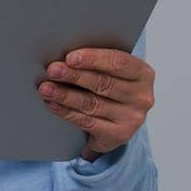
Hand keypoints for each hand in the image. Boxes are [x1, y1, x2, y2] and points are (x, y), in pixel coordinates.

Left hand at [36, 48, 155, 159]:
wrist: (119, 121)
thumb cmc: (112, 86)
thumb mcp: (113, 72)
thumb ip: (98, 62)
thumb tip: (65, 56)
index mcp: (143, 73)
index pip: (119, 62)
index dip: (93, 58)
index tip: (70, 57)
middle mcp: (142, 96)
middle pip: (104, 83)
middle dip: (74, 76)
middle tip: (53, 70)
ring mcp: (132, 118)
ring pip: (93, 103)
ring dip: (65, 95)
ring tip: (46, 88)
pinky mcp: (119, 135)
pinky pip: (88, 122)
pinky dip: (67, 112)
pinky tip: (53, 104)